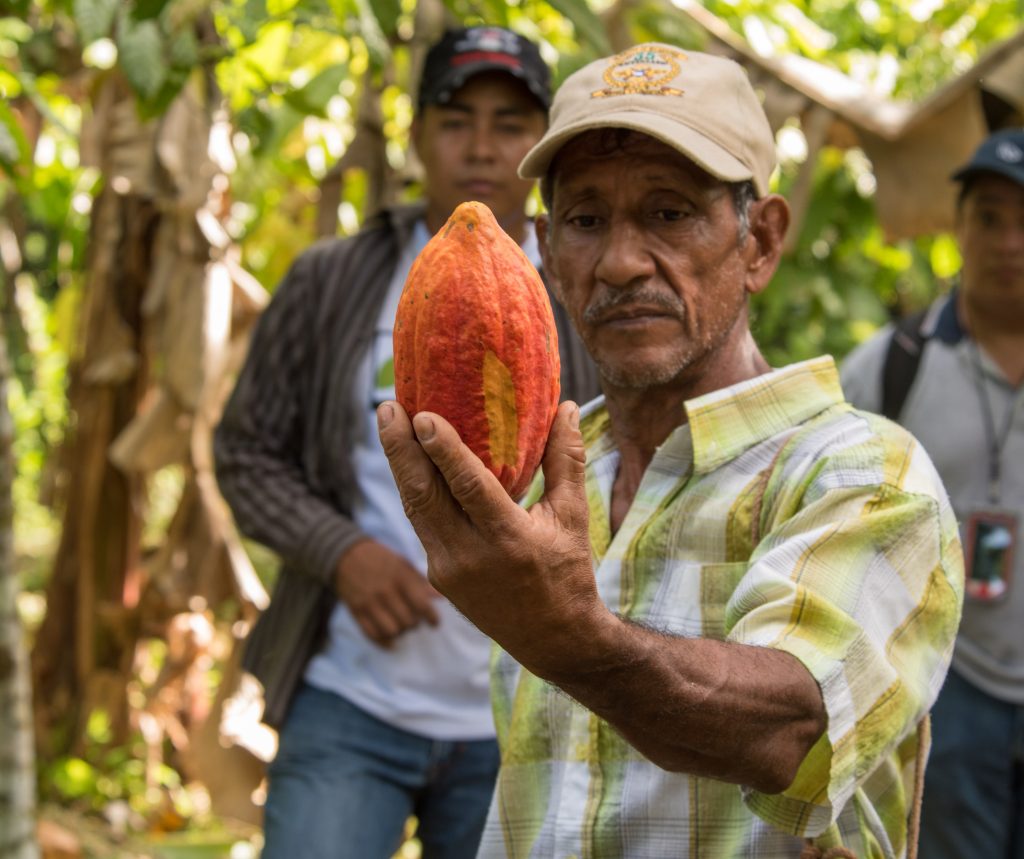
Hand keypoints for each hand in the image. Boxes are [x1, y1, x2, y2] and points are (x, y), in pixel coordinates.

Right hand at [334, 539, 440, 646]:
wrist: (347, 554)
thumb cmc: (382, 560)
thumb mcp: (404, 565)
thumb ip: (422, 582)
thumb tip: (441, 598)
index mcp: (400, 577)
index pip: (421, 604)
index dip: (432, 617)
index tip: (435, 623)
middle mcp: (385, 591)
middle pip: (408, 621)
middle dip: (415, 624)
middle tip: (415, 620)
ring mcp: (369, 602)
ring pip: (391, 631)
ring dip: (400, 632)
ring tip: (401, 626)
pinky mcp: (356, 611)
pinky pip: (372, 635)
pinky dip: (384, 641)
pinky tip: (390, 638)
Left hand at [377, 400, 605, 678]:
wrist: (553, 639)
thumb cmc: (568, 572)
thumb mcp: (573, 516)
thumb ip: (566, 461)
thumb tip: (568, 407)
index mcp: (509, 539)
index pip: (468, 487)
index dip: (443, 450)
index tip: (421, 415)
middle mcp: (471, 556)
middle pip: (424, 495)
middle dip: (399, 448)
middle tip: (386, 406)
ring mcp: (448, 569)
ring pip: (414, 508)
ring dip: (398, 464)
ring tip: (388, 422)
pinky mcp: (437, 575)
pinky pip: (421, 523)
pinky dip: (413, 488)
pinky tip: (407, 459)